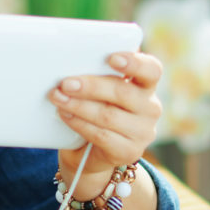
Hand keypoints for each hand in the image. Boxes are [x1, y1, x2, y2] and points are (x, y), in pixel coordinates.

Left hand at [49, 52, 162, 193]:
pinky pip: (101, 135)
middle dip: (91, 86)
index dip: (134, 62)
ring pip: (109, 115)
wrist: (89, 153)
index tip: (112, 58)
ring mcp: (142, 132)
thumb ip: (96, 72)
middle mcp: (150, 108)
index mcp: (146, 85)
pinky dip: (79, 124)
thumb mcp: (99, 90)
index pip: (151, 70)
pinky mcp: (129, 152)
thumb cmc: (95, 110)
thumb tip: (72, 56)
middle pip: (123, 92)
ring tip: (58, 98)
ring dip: (79, 106)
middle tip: (66, 83)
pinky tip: (65, 115)